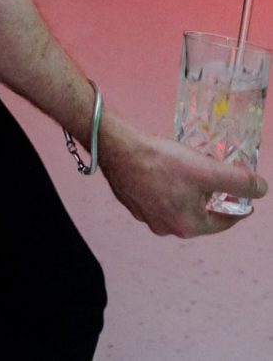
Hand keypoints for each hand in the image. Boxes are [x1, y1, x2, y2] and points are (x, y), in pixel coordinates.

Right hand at [98, 115, 266, 236]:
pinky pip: (157, 198)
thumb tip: (261, 188)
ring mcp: (145, 216)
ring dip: (185, 192)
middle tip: (210, 174)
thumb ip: (239, 182)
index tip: (242, 191)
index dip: (237, 205)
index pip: (224, 221)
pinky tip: (162, 170)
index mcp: (187, 226)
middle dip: (208, 196)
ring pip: (177, 205)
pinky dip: (164, 187)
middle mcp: (165, 227)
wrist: (116, 147)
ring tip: (186, 170)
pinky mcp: (130, 201)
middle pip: (199, 214)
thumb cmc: (160, 161)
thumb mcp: (207, 170)